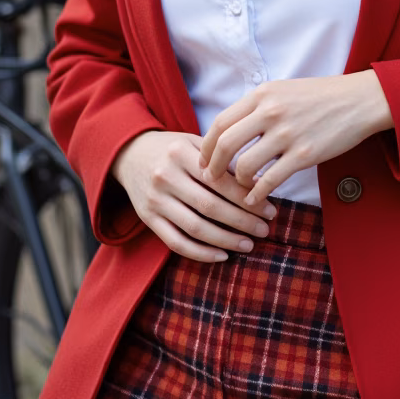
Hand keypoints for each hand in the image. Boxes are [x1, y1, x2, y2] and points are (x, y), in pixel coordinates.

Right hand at [111, 130, 276, 261]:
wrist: (129, 153)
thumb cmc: (172, 149)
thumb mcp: (194, 143)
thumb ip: (223, 161)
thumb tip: (259, 184)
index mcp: (180, 153)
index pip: (220, 181)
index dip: (247, 198)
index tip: (270, 210)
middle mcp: (165, 177)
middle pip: (210, 206)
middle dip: (242, 221)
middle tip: (265, 230)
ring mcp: (155, 200)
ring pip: (195, 228)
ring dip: (225, 240)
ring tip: (248, 245)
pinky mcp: (147, 219)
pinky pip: (176, 242)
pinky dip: (200, 253)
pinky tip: (222, 255)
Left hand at [197, 71, 392, 206]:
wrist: (357, 101)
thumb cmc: (319, 96)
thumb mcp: (282, 90)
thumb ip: (257, 107)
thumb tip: (231, 131)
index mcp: (262, 95)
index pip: (221, 122)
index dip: (207, 145)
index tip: (203, 160)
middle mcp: (271, 112)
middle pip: (226, 144)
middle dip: (213, 166)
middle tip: (211, 178)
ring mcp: (287, 134)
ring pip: (246, 165)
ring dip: (238, 182)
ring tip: (241, 188)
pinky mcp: (304, 155)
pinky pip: (271, 180)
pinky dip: (258, 194)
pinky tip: (256, 199)